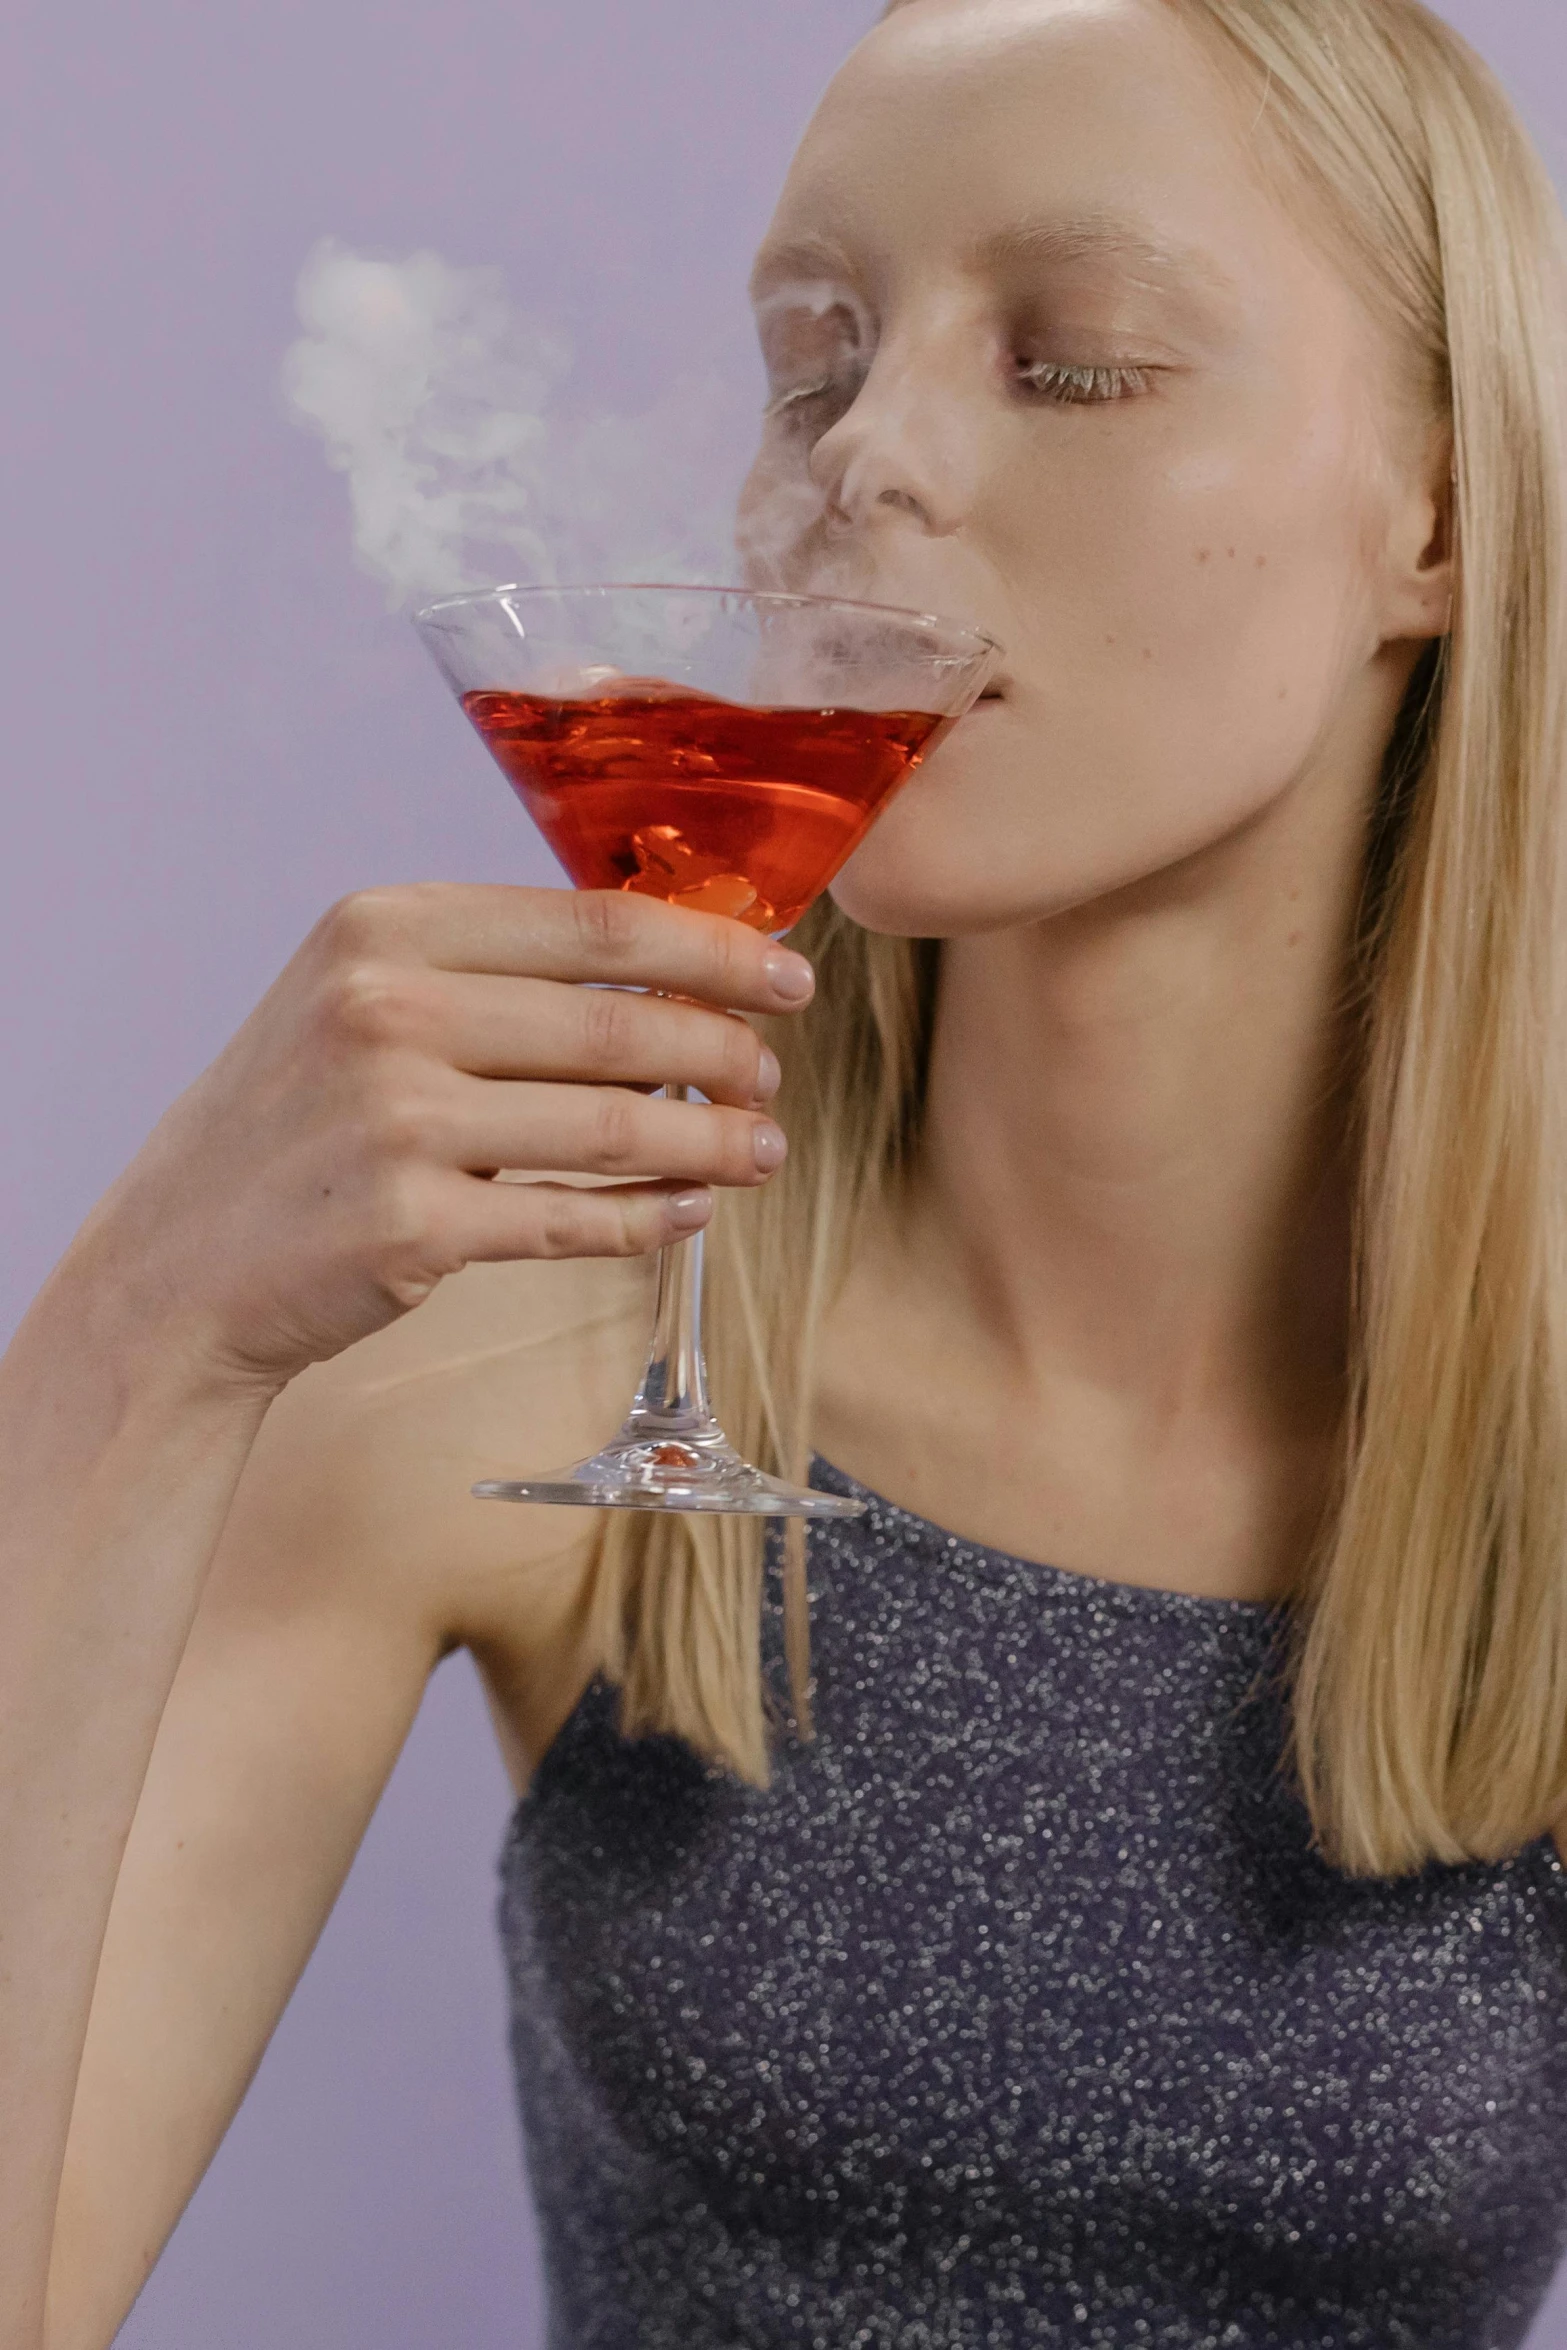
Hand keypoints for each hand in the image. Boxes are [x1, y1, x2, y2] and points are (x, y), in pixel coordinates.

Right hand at [71, 884, 815, 1395]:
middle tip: (775, 1077)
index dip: (714, 950)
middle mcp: (386, 1010)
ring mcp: (397, 1120)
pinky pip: (575, 1218)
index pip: (597, 924)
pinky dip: (650, 1217)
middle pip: (621, 1022)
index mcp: (384, 930)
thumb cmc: (293, 1127)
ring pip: (617, 1124)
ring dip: (714, 1141)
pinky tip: (690, 1211)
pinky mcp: (412, 1227)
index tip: (787, 976)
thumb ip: (486, 973)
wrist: (179, 1263)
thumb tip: (668, 967)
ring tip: (764, 1151)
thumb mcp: (356, 1002)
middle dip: (729, 1052)